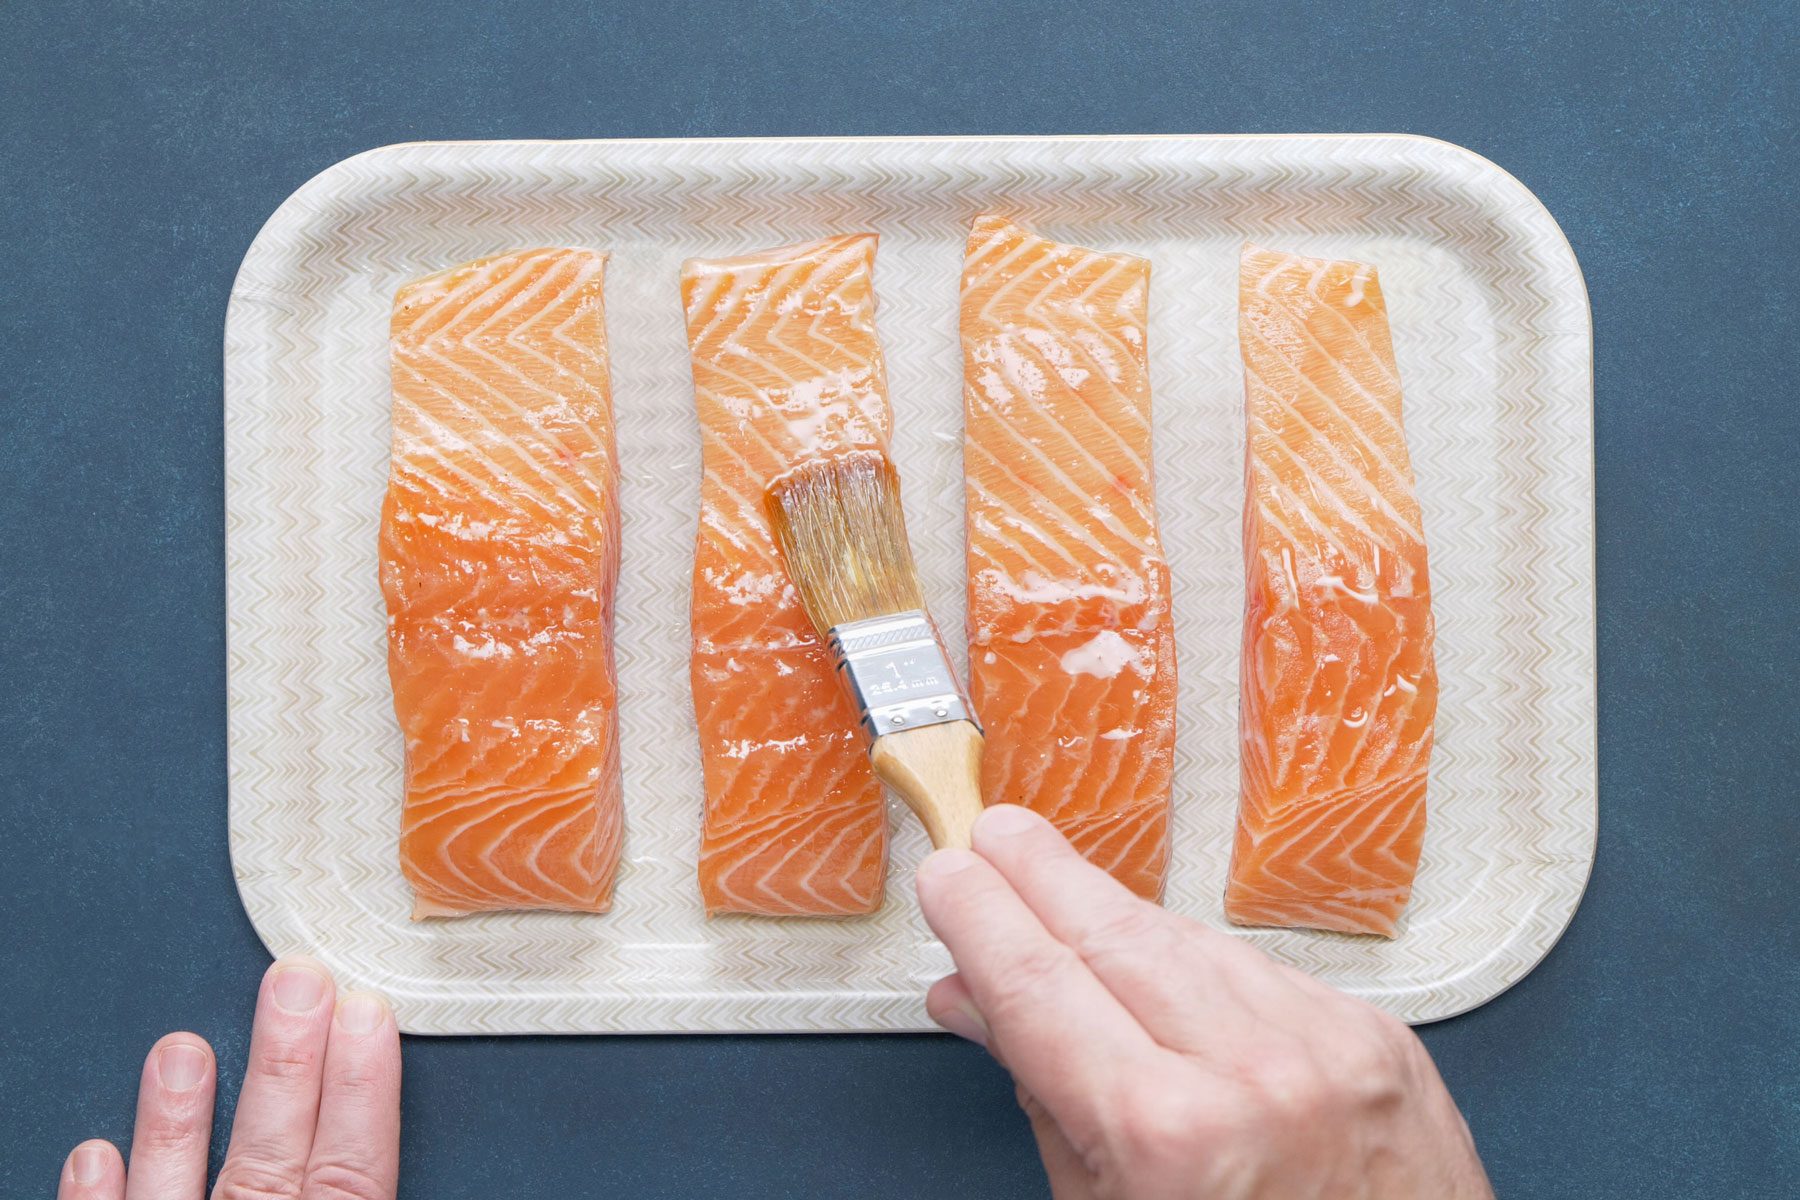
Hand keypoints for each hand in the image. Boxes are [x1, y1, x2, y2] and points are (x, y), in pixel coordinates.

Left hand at [57, 958, 400, 1199]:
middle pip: (272, 1156)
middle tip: (297, 981)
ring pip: (182, 1189)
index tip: (365, 1013)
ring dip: (180, 1121)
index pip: (352, 1170)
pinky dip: (100, 1196)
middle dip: (286, 1063)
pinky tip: (94, 1151)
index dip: (362, 1089)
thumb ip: (360, 1194)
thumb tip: (382, 1150)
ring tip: (180, 1047)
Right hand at [915, 805, 1492, 1199]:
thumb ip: (1044, 1101)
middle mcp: (1254, 1074)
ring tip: (1059, 889)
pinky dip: (1198, 959)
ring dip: (1115, 910)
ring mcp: (1327, 1046)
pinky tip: (1159, 956)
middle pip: (1114, 935)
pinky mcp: (1377, 1038)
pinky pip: (1260, 970)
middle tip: (996, 837)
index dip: (982, 920)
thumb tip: (975, 1002)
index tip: (949, 876)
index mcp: (1169, 1137)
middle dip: (1043, 876)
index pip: (1040, 986)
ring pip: (1189, 940)